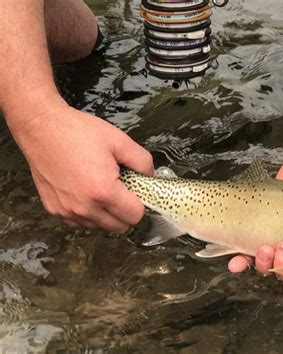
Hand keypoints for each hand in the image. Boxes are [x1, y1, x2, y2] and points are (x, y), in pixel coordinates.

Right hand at [10, 100, 153, 231]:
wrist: (41, 127)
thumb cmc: (77, 132)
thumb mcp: (119, 141)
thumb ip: (143, 161)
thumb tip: (151, 176)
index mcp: (103, 191)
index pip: (135, 216)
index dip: (140, 202)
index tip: (136, 190)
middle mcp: (84, 207)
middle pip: (119, 227)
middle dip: (126, 211)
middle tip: (122, 189)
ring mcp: (67, 211)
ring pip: (100, 226)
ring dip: (107, 214)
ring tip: (102, 187)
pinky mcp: (54, 209)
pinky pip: (80, 222)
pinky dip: (88, 212)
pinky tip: (86, 191)